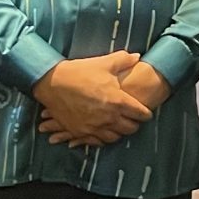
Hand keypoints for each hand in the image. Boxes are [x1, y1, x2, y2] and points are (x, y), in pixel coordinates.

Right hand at [33, 52, 153, 147]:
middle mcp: (108, 117)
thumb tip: (137, 57)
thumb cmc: (79, 72)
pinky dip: (103, 138)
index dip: (146, 113)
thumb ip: (123, 60)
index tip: (145, 112)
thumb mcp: (104, 63)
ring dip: (119, 132)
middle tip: (133, 118)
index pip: (141, 114)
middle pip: (130, 129)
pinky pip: (98, 142)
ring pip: (115, 137)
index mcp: (117, 101)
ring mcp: (94, 127)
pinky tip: (104, 131)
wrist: (52, 83)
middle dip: (134, 123)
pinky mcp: (81, 132)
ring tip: (119, 125)